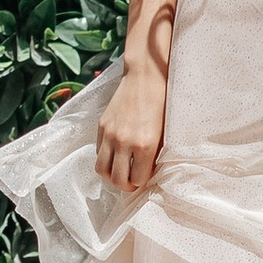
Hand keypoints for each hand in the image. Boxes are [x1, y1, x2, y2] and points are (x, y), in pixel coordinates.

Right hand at [96, 62, 169, 195]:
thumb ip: (154, 154)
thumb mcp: (164, 132)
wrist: (145, 77)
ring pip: (102, 170)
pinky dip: (105, 160)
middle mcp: (124, 142)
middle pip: (118, 180)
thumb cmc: (162, 103)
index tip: (146, 179)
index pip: (137, 179)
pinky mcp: (101, 126)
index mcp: (144, 145)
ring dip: (111, 176)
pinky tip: (115, 156)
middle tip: (133, 182)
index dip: (142, 183)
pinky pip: (98, 153)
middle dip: (126, 185)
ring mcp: (110, 134)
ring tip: (121, 173)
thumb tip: (148, 171)